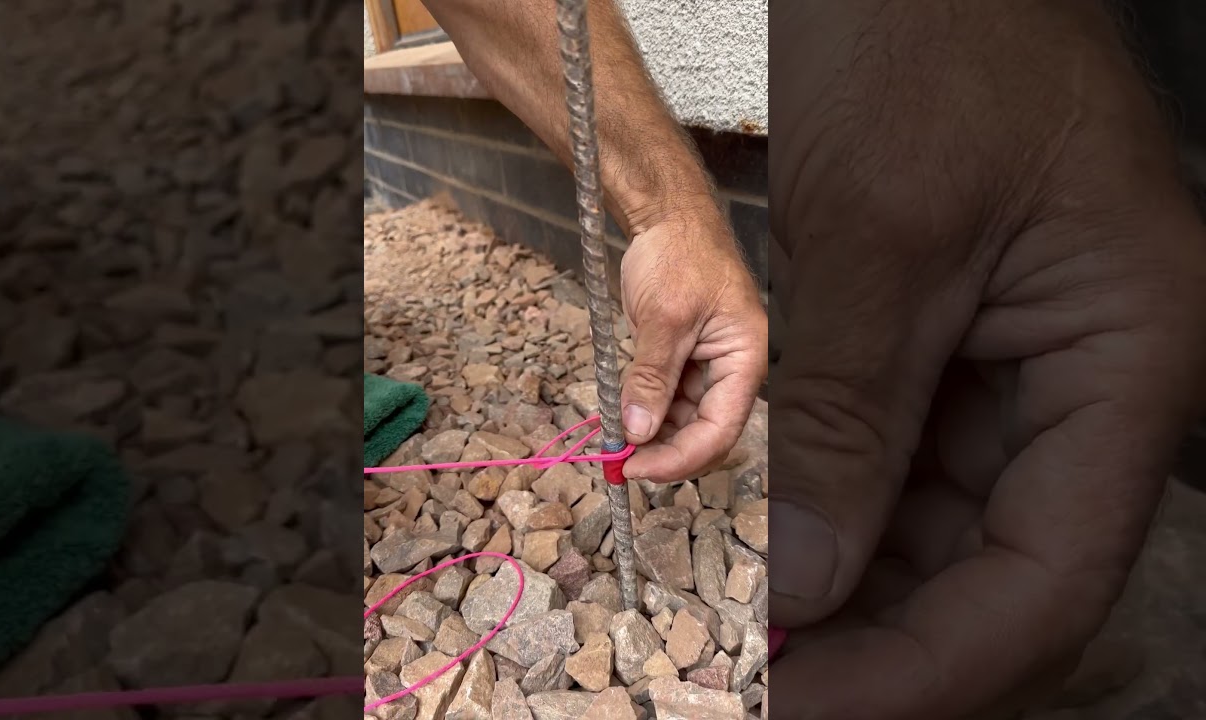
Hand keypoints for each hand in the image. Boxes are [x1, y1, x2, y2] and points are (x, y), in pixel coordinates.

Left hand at [616, 206, 767, 482]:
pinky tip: (616, 420)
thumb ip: (651, 377)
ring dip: (648, 435)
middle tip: (619, 461)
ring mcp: (704, 368)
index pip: (720, 429)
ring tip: (612, 440)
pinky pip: (663, 399)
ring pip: (680, 421)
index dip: (680, 457)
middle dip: (662, 451)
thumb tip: (637, 431)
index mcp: (744, 360)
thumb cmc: (680, 255)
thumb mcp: (664, 317)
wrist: (667, 218)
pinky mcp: (680, 361)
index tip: (638, 468)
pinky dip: (640, 412)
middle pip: (702, 432)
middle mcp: (730, 371)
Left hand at [769, 1, 1205, 717]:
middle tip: (749, 685)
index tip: (800, 708)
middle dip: (870, 644)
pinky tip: (754, 547)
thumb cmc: (932, 44)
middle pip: (992, 576)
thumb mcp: (883, 235)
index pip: (1044, 578)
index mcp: (1135, 362)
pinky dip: (825, 516)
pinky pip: (896, 468)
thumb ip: (852, 419)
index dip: (924, 670)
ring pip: (937, 535)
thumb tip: (805, 584)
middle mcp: (1092, 389)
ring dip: (840, 590)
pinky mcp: (951, 357)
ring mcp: (1020, 377)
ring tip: (735, 631)